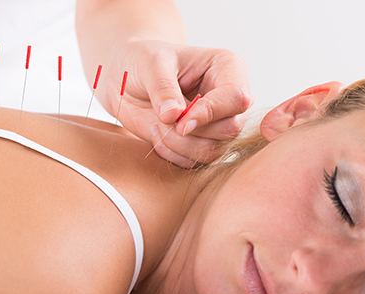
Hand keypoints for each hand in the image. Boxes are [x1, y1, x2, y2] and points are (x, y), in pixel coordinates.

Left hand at [97, 39, 252, 167]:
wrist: (127, 79)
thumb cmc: (143, 60)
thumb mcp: (150, 65)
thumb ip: (164, 89)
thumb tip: (175, 116)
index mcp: (228, 68)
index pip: (237, 97)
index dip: (211, 113)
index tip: (180, 122)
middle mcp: (230, 98)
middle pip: (231, 128)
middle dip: (192, 132)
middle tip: (161, 120)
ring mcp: (219, 123)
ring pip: (214, 150)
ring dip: (179, 145)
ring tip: (156, 124)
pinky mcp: (204, 142)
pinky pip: (196, 161)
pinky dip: (172, 153)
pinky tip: (157, 134)